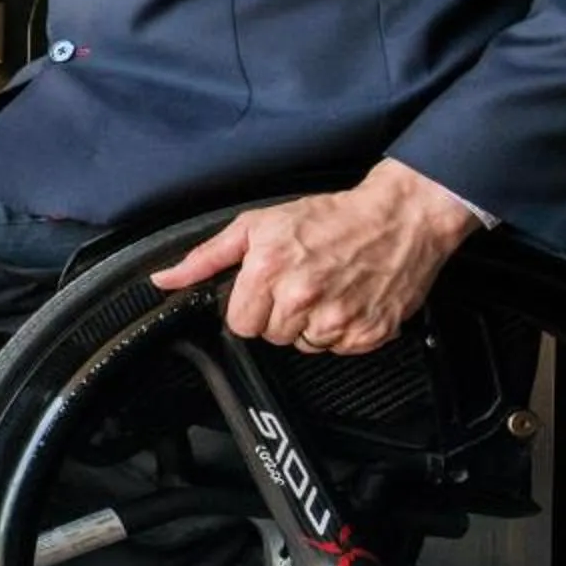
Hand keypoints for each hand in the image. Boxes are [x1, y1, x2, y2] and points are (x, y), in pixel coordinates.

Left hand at [149, 160, 483, 353]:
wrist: (400, 216)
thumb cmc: (330, 217)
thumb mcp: (258, 225)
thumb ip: (207, 257)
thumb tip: (166, 280)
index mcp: (268, 271)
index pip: (240, 323)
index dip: (250, 307)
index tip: (267, 290)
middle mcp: (301, 297)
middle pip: (271, 336)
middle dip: (280, 315)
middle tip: (301, 284)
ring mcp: (338, 318)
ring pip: (305, 345)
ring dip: (312, 324)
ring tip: (327, 289)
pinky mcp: (370, 332)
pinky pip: (340, 348)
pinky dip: (343, 330)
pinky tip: (348, 300)